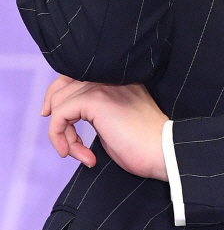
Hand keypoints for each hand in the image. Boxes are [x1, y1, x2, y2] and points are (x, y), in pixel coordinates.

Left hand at [42, 75, 168, 181]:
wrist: (163, 149)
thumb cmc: (145, 142)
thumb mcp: (117, 119)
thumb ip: (98, 110)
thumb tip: (71, 116)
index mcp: (116, 79)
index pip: (77, 75)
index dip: (60, 95)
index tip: (56, 118)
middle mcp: (108, 77)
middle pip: (62, 84)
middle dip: (54, 113)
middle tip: (60, 139)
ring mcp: (101, 86)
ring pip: (59, 102)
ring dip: (61, 133)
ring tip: (77, 153)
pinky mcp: (96, 100)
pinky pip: (61, 115)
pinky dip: (61, 137)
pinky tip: (79, 154)